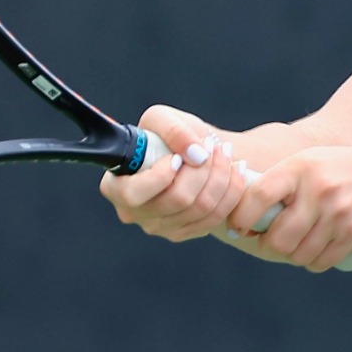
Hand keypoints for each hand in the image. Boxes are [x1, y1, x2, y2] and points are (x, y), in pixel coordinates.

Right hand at [98, 104, 248, 241]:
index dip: (161, 175)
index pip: (134, 193)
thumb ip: (174, 131)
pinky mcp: (185, 233)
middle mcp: (134, 213)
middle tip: (213, 145)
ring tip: (226, 153)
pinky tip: (235, 171)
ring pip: (202, 208)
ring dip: (222, 176)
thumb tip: (196, 154)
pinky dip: (231, 192)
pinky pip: (216, 218)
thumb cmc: (167, 136)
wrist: (189, 151)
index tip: (177, 156)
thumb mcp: (162, 119)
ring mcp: (160, 228)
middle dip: (203, 168)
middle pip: (178, 200)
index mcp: (116, 187)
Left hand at [226, 147, 351, 272]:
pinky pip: (321, 261)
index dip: (242, 218)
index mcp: (302, 166)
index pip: (258, 196)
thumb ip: (283, 181)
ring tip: (303, 243)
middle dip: (271, 247)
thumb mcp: (316, 162)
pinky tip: (322, 248)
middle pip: (277, 238)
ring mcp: (339, 213)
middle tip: (273, 243)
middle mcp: (319, 189)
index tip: (240, 229)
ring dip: (295, 256)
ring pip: (298, 254)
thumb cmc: (348, 173)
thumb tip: (239, 213)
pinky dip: (315, 261)